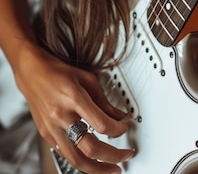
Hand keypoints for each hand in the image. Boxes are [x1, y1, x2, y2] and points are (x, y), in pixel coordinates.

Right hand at [15, 42, 133, 172]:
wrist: (32, 73)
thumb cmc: (58, 72)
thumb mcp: (87, 78)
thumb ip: (103, 100)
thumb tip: (118, 116)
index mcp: (73, 98)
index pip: (101, 124)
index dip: (118, 130)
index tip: (124, 128)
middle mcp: (61, 116)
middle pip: (90, 148)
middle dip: (113, 156)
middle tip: (125, 155)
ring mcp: (52, 128)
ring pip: (76, 159)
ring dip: (97, 168)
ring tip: (111, 168)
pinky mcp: (46, 135)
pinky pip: (65, 154)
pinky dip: (80, 159)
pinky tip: (90, 158)